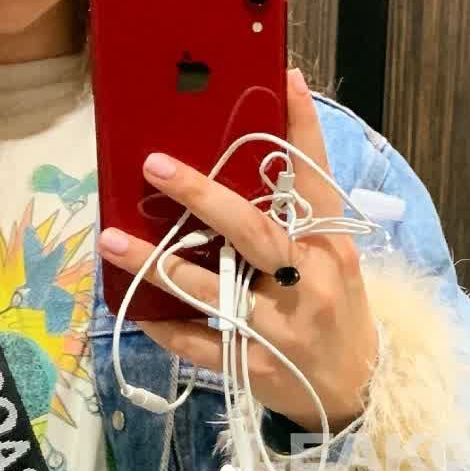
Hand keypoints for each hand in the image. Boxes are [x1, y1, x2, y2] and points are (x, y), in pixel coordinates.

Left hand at [98, 67, 379, 431]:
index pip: (315, 180)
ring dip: (155, 262)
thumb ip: (297, 214)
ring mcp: (279, 329)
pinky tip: (138, 311)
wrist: (358, 392)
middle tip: (154, 163)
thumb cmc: (336, 310)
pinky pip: (198, 344)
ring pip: (209, 289)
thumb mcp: (334, 258)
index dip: (301, 129)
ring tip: (111, 237)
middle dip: (201, 195)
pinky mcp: (253, 368)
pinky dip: (166, 327)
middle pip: (251, 232)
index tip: (284, 78)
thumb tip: (263, 150)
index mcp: (330, 247)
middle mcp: (307, 284)